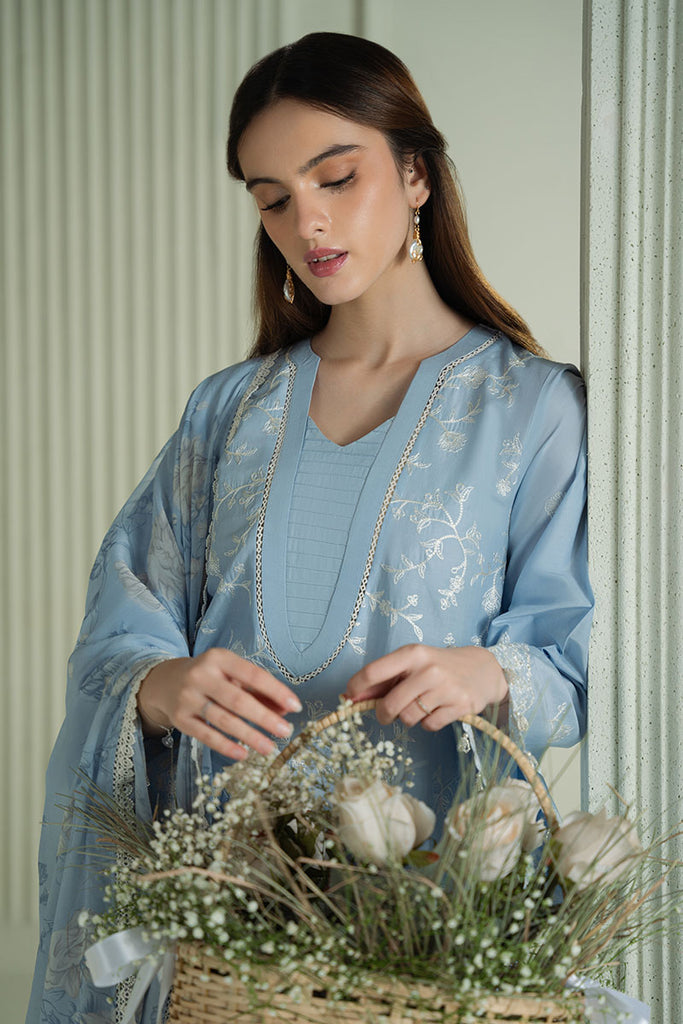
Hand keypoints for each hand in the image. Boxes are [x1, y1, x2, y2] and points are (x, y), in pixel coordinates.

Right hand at [137, 649, 301, 759]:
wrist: (166, 682)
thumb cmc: (211, 678)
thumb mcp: (232, 675)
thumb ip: (259, 691)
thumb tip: (286, 710)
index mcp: (219, 658)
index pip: (253, 674)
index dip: (276, 691)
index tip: (295, 706)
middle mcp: (201, 675)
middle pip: (238, 700)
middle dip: (264, 717)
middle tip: (285, 732)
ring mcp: (188, 697)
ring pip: (223, 720)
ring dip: (249, 735)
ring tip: (269, 748)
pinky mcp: (180, 718)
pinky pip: (206, 735)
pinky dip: (226, 746)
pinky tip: (244, 754)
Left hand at [344, 644, 507, 730]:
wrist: (482, 669)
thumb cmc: (437, 667)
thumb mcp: (411, 664)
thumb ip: (382, 680)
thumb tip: (350, 697)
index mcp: (412, 653)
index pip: (374, 671)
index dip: (357, 687)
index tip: (351, 697)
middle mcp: (428, 669)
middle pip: (391, 704)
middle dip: (383, 714)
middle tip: (386, 714)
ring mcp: (446, 688)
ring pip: (409, 718)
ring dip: (408, 718)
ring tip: (418, 707)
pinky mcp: (461, 706)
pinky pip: (429, 726)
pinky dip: (427, 723)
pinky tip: (436, 711)